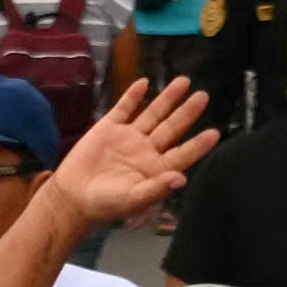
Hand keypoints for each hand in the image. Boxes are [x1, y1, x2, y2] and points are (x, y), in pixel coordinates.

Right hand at [46, 75, 213, 225]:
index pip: (182, 154)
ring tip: (184, 82)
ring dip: (167, 99)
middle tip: (203, 96)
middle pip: (171, 128)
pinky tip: (145, 83)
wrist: (71, 197)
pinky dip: (133, 96)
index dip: (198, 144)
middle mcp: (146, 151)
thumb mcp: (133, 200)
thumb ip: (157, 188)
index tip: (215, 133)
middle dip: (187, 112)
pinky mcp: (109, 128)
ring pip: (152, 114)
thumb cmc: (104, 204)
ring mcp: (128, 138)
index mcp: (155, 169)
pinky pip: (124, 108)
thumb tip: (181, 179)